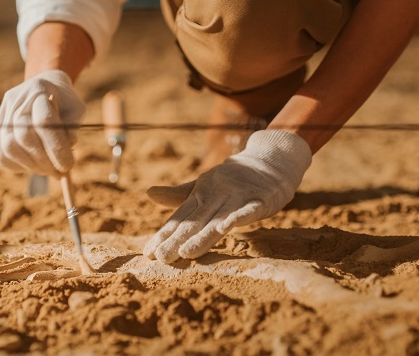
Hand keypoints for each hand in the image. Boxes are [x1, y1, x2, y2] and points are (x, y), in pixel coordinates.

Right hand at [0, 70, 85, 175]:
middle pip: (24, 136)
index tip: (68, 166)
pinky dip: (17, 166)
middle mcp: (16, 100)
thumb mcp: (77, 109)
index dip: (56, 147)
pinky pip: (0, 154)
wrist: (46, 88)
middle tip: (60, 173)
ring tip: (49, 171)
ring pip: (9, 147)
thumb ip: (72, 128)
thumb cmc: (65, 102)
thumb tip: (67, 149)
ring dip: (31, 166)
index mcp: (39, 90)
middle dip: (44, 160)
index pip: (43, 122)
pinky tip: (34, 166)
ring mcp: (2, 114)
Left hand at [143, 130, 311, 262]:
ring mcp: (238, 196)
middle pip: (195, 222)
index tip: (148, 253)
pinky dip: (237, 218)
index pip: (180, 218)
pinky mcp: (260, 199)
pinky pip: (248, 210)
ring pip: (218, 220)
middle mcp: (216, 195)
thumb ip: (179, 195)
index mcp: (201, 194)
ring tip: (186, 252)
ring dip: (203, 236)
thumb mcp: (205, 185)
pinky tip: (225, 228)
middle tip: (162, 258)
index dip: (165, 235)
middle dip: (178, 240)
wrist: (270, 160)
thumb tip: (148, 193)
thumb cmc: (234, 177)